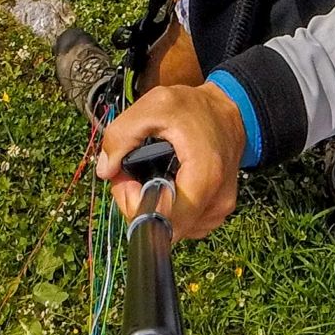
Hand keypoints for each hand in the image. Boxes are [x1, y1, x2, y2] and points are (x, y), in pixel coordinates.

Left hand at [94, 82, 244, 239]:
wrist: (229, 113)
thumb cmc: (194, 108)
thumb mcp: (154, 105)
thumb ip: (122, 134)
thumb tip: (105, 170)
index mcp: (204, 176)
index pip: (162, 220)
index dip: (134, 204)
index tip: (126, 177)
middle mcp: (215, 202)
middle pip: (163, 229)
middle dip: (137, 204)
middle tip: (130, 173)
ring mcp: (217, 212)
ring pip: (171, 229)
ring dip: (151, 207)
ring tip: (147, 173)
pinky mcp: (215, 214)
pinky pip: (182, 224)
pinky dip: (167, 208)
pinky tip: (163, 182)